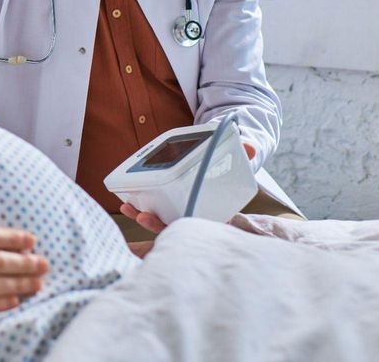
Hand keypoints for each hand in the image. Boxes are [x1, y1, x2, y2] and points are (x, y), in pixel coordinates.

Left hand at [119, 142, 257, 233]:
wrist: (225, 150)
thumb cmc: (233, 156)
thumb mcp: (241, 153)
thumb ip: (246, 150)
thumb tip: (250, 147)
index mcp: (220, 211)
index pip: (202, 227)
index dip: (187, 230)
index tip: (174, 226)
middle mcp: (201, 214)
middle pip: (179, 228)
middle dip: (159, 226)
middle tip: (144, 216)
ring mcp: (185, 209)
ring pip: (164, 222)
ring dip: (145, 219)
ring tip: (129, 208)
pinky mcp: (171, 200)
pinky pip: (155, 210)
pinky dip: (141, 208)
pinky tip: (127, 202)